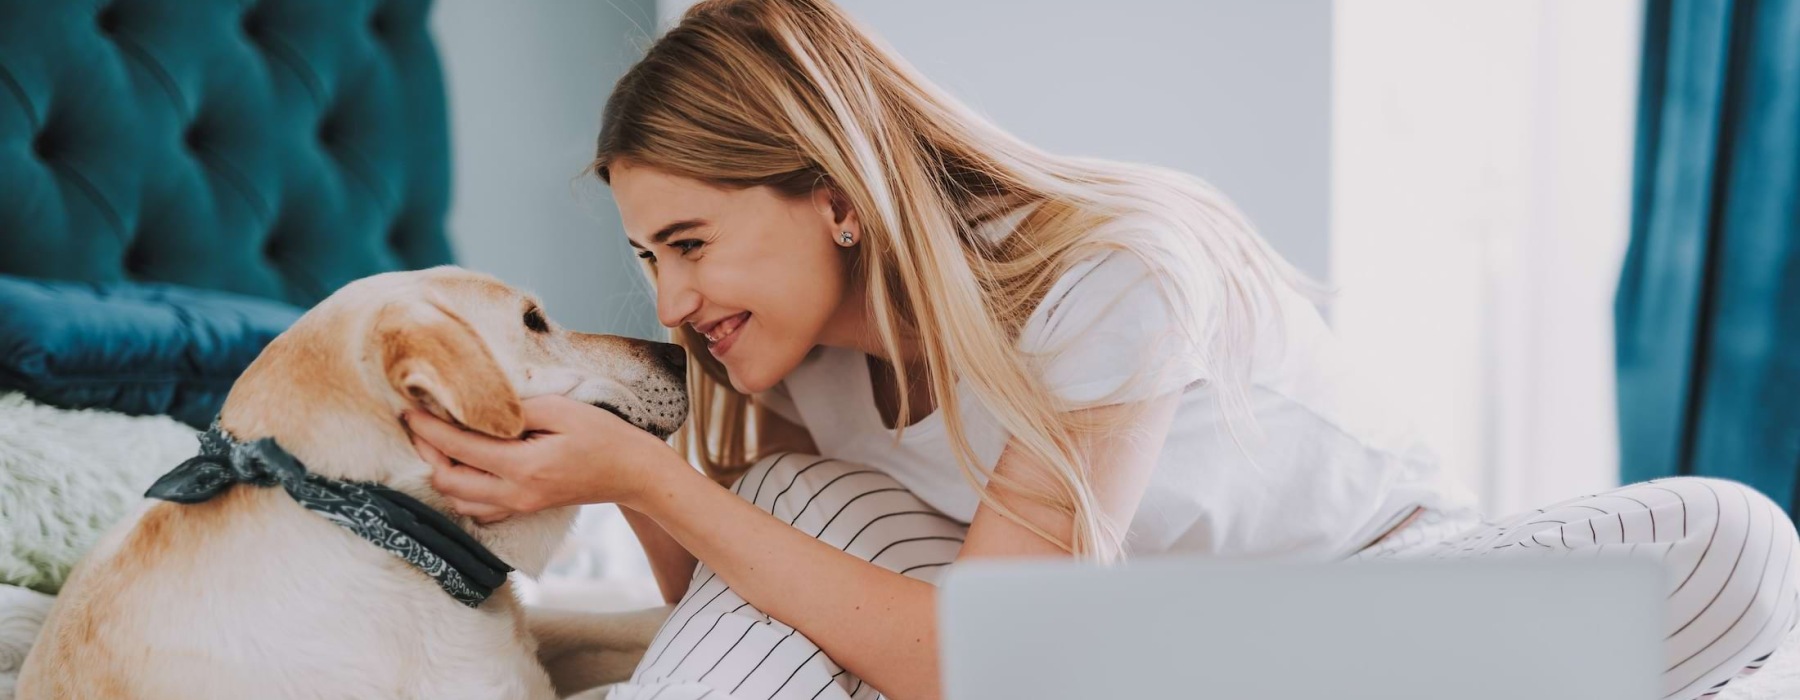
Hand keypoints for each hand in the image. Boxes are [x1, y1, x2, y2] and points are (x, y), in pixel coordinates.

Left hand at [402, 395, 672, 523]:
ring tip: (436, 443)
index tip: (408, 410)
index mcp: (524, 466)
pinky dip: (460, 489)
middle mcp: (516, 493)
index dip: (429, 429)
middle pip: (448, 482)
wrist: (630, 471)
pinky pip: (477, 508)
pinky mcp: (523, 509)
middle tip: (418, 425)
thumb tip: (476, 407)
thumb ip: (516, 410)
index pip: (460, 449)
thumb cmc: (602, 435)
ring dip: (441, 473)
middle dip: (426, 453)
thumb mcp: (561, 409)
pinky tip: (462, 465)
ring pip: (458, 500)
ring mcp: (519, 506)